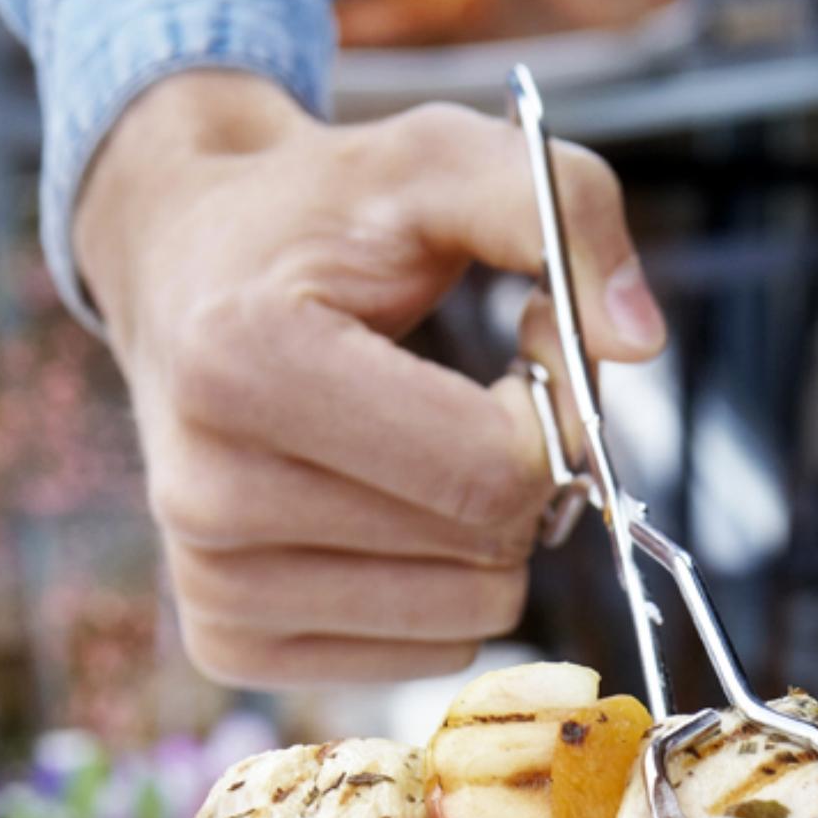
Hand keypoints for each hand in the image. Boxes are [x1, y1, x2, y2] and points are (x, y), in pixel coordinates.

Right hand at [75, 73, 664, 686]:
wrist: (177, 267)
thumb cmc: (319, 219)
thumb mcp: (439, 159)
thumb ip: (557, 206)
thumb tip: (641, 339)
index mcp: (242, 360)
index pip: (492, 473)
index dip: (554, 422)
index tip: (526, 364)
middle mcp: (201, 489)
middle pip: (486, 552)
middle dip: (521, 477)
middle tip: (467, 404)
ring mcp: (209, 580)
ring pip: (467, 620)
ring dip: (485, 539)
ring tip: (421, 452)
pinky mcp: (226, 640)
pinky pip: (424, 657)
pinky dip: (439, 592)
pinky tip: (381, 511)